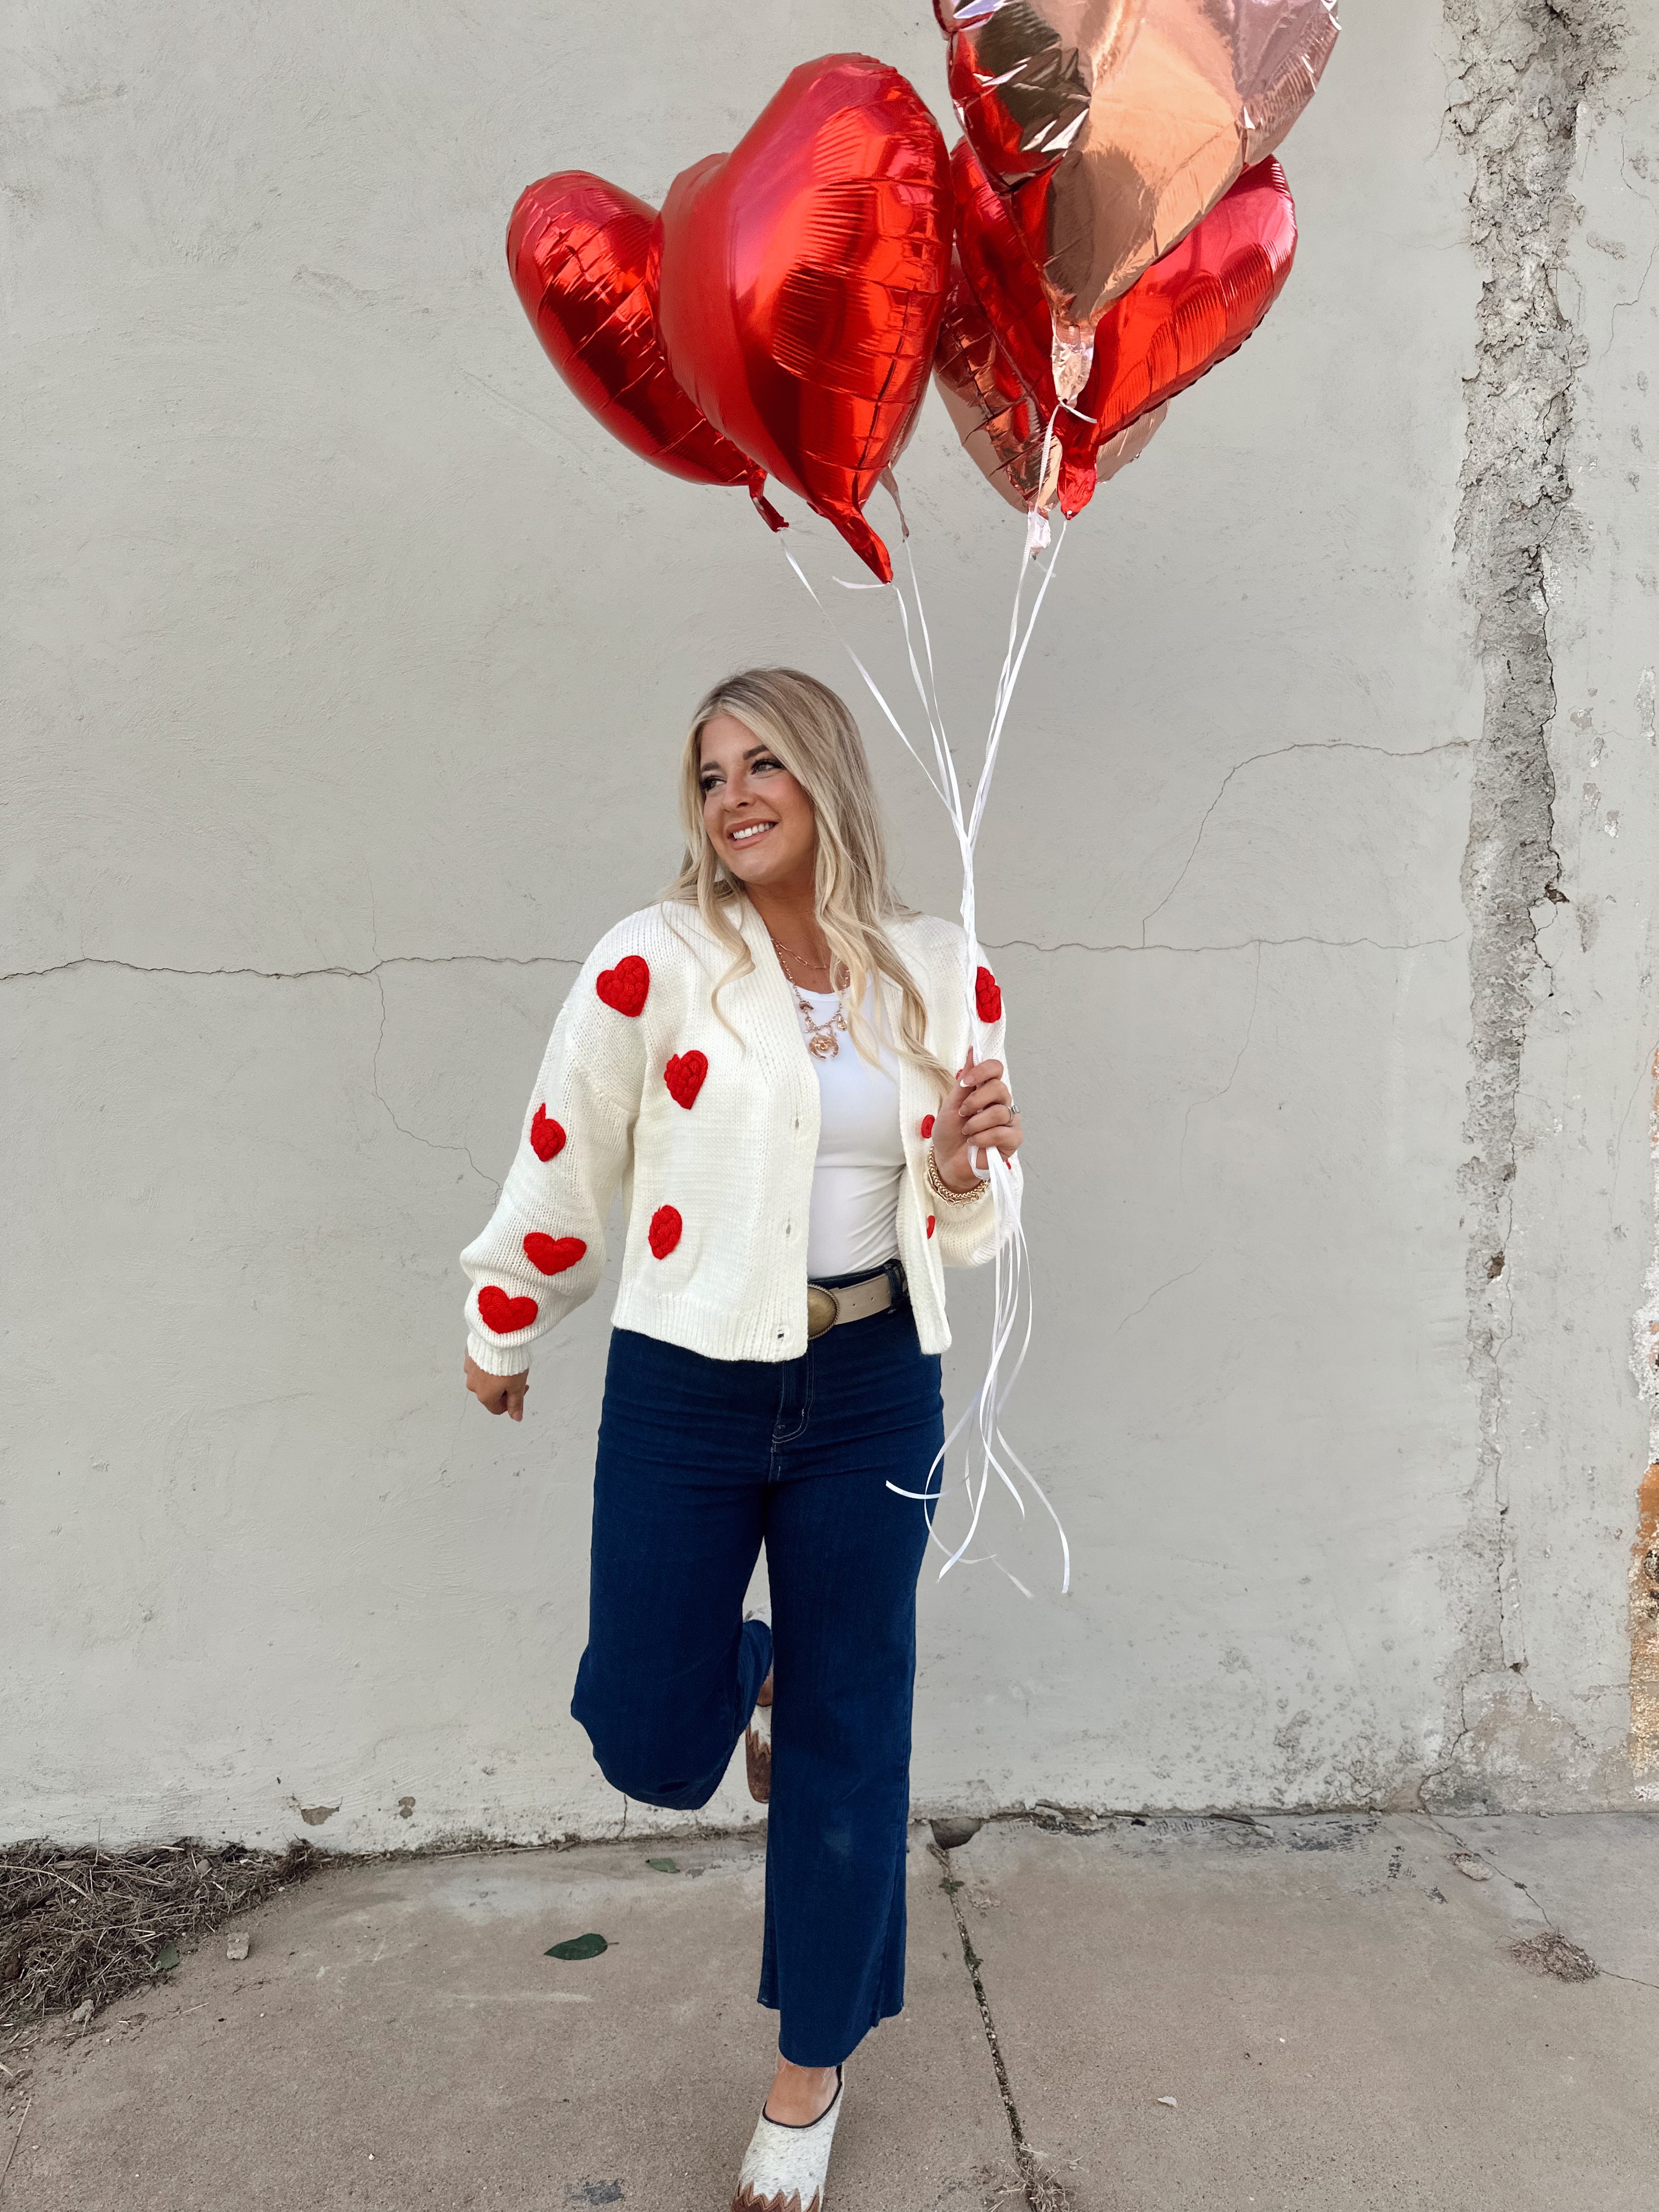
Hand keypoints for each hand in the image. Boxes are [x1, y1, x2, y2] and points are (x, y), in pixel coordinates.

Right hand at [465, 1353, 528, 1420]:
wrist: (498, 1337)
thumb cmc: (508, 1361)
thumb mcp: (517, 1386)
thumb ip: (516, 1403)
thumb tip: (516, 1417)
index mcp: (485, 1396)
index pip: (497, 1408)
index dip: (511, 1402)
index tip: (520, 1390)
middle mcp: (473, 1385)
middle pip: (490, 1394)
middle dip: (503, 1388)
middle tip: (515, 1376)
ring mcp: (469, 1370)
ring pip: (484, 1378)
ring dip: (494, 1375)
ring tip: (506, 1364)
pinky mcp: (469, 1356)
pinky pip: (479, 1364)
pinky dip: (487, 1363)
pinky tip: (497, 1356)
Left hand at [930, 1048, 1021, 1189]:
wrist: (947, 1160)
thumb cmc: (950, 1132)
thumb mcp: (951, 1103)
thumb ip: (964, 1079)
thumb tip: (973, 1050)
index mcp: (987, 1090)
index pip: (996, 1068)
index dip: (983, 1071)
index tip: (966, 1083)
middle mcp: (1001, 1102)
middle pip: (999, 1088)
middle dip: (975, 1101)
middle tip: (962, 1114)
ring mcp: (1009, 1120)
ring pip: (999, 1112)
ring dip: (976, 1123)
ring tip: (967, 1132)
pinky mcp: (1013, 1139)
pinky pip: (1002, 1132)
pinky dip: (983, 1138)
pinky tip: (975, 1143)